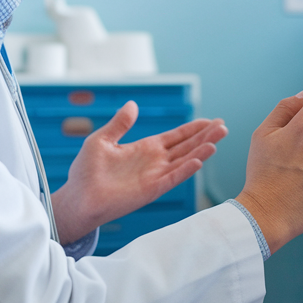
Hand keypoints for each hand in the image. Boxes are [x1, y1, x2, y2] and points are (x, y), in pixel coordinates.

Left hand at [50, 102, 227, 242]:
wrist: (78, 198)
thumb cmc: (85, 172)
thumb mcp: (101, 140)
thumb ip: (120, 124)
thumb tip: (133, 104)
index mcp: (145, 148)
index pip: (175, 136)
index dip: (193, 129)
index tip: (211, 120)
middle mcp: (154, 161)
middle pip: (186, 146)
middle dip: (205, 136)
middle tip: (223, 126)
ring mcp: (155, 176)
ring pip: (184, 160)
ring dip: (201, 150)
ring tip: (218, 139)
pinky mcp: (150, 190)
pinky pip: (172, 178)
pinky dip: (186, 170)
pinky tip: (199, 160)